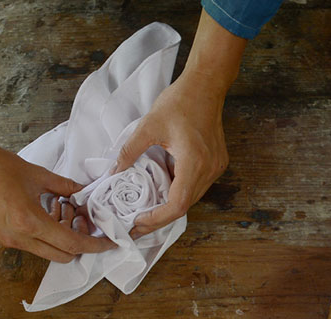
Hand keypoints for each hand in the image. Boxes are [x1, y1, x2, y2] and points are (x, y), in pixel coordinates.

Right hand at [0, 13, 113, 263]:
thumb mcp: (36, 174)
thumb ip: (64, 186)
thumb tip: (85, 193)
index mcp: (30, 223)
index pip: (72, 243)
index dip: (96, 244)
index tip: (112, 242)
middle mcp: (20, 239)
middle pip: (64, 255)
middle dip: (82, 242)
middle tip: (87, 219)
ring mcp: (9, 240)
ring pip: (49, 252)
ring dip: (64, 238)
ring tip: (66, 210)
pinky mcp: (2, 237)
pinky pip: (35, 245)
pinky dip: (49, 234)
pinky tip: (49, 211)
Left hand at [113, 8, 246, 238]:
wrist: (206, 85)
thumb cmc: (180, 101)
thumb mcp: (148, 125)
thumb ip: (130, 151)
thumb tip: (114, 171)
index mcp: (194, 163)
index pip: (177, 205)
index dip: (157, 219)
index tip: (138, 222)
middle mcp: (209, 169)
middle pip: (185, 206)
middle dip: (160, 216)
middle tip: (136, 222)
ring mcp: (215, 167)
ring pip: (191, 197)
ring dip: (170, 205)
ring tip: (147, 209)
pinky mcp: (217, 163)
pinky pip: (197, 186)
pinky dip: (179, 191)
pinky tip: (163, 189)